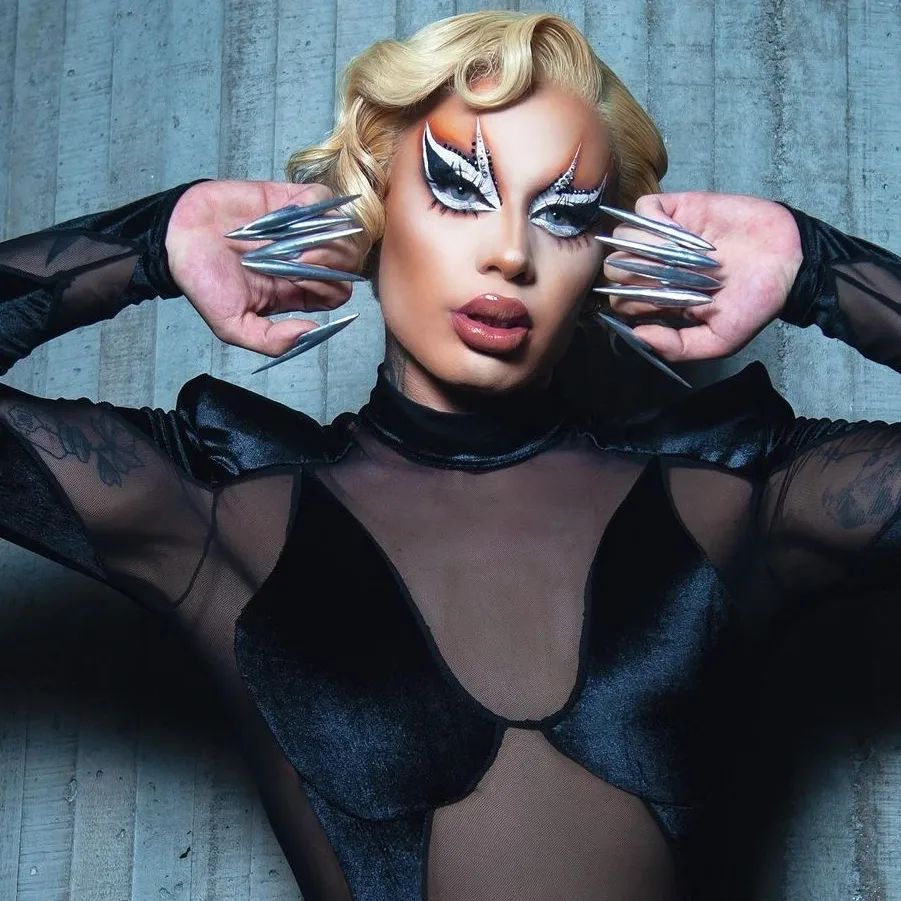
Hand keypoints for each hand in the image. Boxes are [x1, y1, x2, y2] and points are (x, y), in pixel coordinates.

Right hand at [164, 180, 363, 356]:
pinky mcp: (289, 200)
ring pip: (341, 230)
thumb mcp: (232, 326)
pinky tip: (292, 212)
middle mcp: (305, 261)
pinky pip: (322, 198)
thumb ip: (271, 340)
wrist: (176, 236)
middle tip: (299, 259)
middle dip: (331, 262)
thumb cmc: (203, 282)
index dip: (330, 288)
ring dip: (325, 235)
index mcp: (298, 292)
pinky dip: (315, 204)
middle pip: (347, 262)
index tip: (300, 282)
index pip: (338, 291)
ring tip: (295, 239)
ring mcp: (301, 229)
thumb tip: (310, 332)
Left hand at [599, 192, 803, 361]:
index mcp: (661, 299)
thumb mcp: (718, 341)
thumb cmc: (756, 304)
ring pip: (624, 236)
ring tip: (670, 252)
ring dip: (640, 245)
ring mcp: (666, 237)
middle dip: (630, 273)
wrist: (790, 262)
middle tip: (661, 274)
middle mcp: (657, 268)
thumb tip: (637, 336)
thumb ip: (677, 347)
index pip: (620, 299)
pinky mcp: (681, 210)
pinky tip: (674, 230)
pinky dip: (652, 218)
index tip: (654, 301)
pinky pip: (645, 207)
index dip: (628, 301)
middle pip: (615, 267)